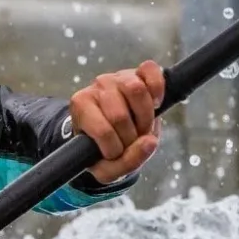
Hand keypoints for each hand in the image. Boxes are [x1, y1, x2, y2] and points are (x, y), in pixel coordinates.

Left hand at [70, 60, 165, 183]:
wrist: (113, 130)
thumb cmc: (105, 147)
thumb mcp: (107, 167)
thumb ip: (126, 163)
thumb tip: (150, 142)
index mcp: (81, 105)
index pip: (103, 131)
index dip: (115, 149)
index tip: (115, 153)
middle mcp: (97, 86)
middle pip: (120, 115)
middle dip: (132, 137)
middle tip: (130, 141)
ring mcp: (118, 76)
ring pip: (136, 90)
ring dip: (146, 117)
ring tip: (142, 127)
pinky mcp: (139, 71)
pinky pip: (151, 71)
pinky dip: (157, 90)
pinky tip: (155, 104)